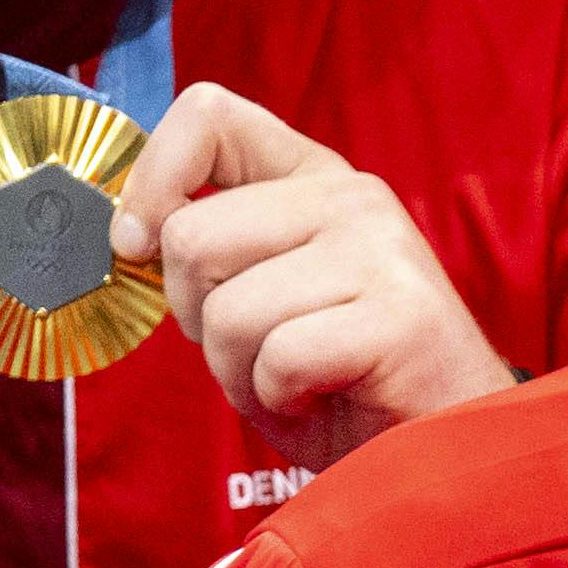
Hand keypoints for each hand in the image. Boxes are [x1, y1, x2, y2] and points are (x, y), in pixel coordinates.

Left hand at [109, 84, 513, 471]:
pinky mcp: (403, 317)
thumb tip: (128, 235)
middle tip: (255, 349)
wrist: (439, 451)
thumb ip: (211, 250)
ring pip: (228, 310)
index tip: (141, 245)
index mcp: (317, 182)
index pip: (211, 116)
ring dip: (240, 373)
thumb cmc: (342, 383)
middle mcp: (355, 200)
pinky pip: (280, 358)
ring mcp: (385, 254)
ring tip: (293, 385)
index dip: (150, 180)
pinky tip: (322, 403)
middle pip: (192, 236)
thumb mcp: (263, 295)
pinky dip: (281, 401)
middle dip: (196, 317)